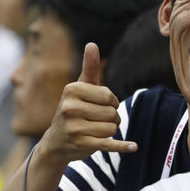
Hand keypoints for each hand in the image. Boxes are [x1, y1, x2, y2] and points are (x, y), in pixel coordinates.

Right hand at [39, 43, 137, 164]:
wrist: (56, 142)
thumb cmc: (74, 109)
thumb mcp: (80, 88)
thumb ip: (89, 67)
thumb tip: (92, 44)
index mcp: (71, 90)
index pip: (109, 95)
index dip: (111, 102)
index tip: (99, 105)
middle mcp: (69, 108)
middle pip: (112, 113)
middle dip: (111, 118)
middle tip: (97, 120)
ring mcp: (74, 128)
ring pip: (112, 128)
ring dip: (110, 131)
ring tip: (95, 130)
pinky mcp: (81, 145)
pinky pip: (109, 144)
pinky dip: (122, 146)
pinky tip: (133, 147)